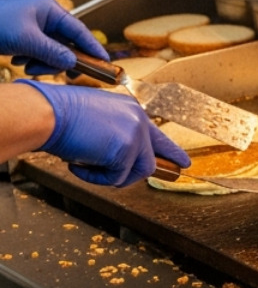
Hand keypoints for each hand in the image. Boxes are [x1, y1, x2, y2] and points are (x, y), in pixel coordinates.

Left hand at [0, 0, 107, 75]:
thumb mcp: (27, 40)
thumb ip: (54, 52)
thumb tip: (73, 63)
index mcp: (50, 10)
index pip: (79, 30)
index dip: (93, 47)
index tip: (104, 62)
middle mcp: (45, 19)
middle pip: (67, 44)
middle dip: (59, 60)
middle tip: (59, 72)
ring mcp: (35, 29)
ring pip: (53, 53)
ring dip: (42, 63)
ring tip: (26, 64)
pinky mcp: (25, 40)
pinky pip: (39, 55)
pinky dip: (32, 61)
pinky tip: (18, 59)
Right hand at [21, 81, 190, 186]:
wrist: (43, 113)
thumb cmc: (56, 117)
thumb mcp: (93, 122)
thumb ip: (113, 135)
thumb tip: (118, 158)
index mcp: (129, 109)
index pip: (156, 134)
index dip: (170, 151)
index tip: (184, 162)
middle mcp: (137, 118)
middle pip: (150, 158)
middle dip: (133, 174)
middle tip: (115, 179)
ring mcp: (135, 133)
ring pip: (138, 172)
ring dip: (109, 176)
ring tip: (84, 166)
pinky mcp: (127, 149)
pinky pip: (118, 178)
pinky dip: (96, 178)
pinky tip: (77, 165)